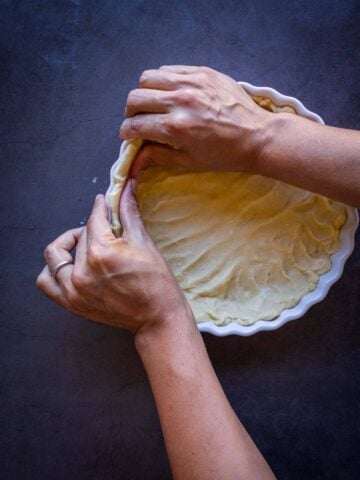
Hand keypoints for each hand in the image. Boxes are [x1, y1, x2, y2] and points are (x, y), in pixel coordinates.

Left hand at [36, 180, 193, 334]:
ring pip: (57, 255)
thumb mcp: (144, 243)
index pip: (94, 220)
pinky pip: (46, 281)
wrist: (157, 317)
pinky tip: (68, 265)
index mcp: (101, 252)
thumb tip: (127, 188)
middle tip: (106, 232)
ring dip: (68, 245)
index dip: (100, 208)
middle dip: (93, 229)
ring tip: (84, 246)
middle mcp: (82, 271)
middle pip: (79, 236)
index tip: (102, 203)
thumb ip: (129, 213)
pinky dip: (52, 270)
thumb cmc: (156, 282)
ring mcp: (73, 289)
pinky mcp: (71, 303)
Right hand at [120, 65, 269, 176]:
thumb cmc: (226, 155)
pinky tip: (172, 92)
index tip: (129, 136)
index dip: (127, 132)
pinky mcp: (203, 72)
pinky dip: (164, 81)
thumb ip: (159, 156)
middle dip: (131, 112)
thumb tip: (136, 159)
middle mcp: (180, 101)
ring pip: (149, 77)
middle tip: (139, 120)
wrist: (259, 137)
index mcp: (176, 128)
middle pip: (135, 97)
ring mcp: (192, 83)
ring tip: (154, 103)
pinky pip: (170, 69)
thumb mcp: (190, 161)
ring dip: (145, 92)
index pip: (135, 125)